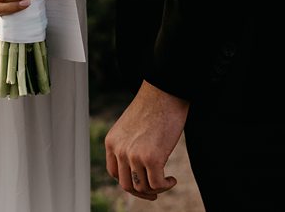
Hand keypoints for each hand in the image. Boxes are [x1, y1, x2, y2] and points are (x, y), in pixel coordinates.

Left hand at [104, 81, 187, 200]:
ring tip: (166, 181)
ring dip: (156, 189)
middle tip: (154, 192)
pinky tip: (172, 180)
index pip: (115, 173)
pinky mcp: (152, 158)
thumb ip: (129, 144)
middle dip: (142, 192)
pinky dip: (166, 186)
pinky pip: (157, 184)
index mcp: (112, 142)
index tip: (141, 182)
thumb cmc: (153, 106)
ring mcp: (134, 155)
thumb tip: (137, 167)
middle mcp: (119, 150)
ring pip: (142, 187)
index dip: (129, 181)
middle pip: (127, 185)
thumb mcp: (131, 127)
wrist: (165, 91)